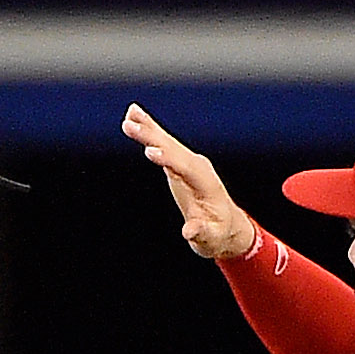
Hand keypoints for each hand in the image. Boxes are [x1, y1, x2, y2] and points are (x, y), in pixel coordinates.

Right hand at [124, 104, 256, 260]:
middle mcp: (197, 166)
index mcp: (206, 183)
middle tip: (130, 126)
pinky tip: (135, 115)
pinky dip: (150, 129)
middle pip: (173, 149)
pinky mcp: (178, 162)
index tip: (150, 151)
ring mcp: (188, 162)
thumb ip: (201, 233)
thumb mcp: (211, 239)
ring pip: (166, 141)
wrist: (225, 225)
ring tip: (129, 115)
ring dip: (148, 127)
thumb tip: (189, 231)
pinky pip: (163, 143)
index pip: (185, 168)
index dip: (168, 159)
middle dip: (152, 137)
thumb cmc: (218, 233)